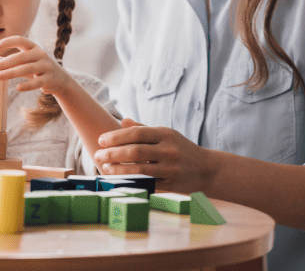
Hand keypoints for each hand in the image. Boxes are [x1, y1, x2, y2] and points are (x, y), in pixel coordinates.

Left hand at [0, 36, 75, 96]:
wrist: (60, 79)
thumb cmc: (37, 69)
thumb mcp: (23, 63)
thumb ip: (7, 61)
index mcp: (34, 47)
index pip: (21, 40)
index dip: (8, 41)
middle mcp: (40, 54)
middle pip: (21, 56)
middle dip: (4, 62)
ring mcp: (46, 66)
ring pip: (27, 68)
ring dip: (11, 72)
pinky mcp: (49, 79)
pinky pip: (37, 82)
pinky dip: (28, 85)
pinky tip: (18, 88)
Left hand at [94, 118, 208, 192]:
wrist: (207, 169)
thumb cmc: (181, 148)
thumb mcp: (166, 134)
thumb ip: (144, 128)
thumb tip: (122, 121)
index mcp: (165, 134)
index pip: (136, 133)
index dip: (116, 137)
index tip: (101, 140)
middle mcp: (168, 150)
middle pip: (135, 151)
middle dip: (113, 153)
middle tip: (97, 154)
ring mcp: (170, 168)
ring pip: (140, 169)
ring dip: (119, 169)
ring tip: (104, 167)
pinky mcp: (171, 185)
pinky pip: (147, 184)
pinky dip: (131, 182)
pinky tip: (119, 180)